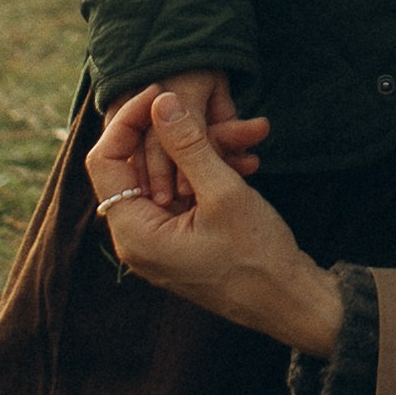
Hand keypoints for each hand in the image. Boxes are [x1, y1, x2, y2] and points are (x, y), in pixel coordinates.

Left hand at [85, 88, 342, 354]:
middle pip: (133, 166)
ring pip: (163, 177)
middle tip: (204, 107)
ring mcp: (157, 241)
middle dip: (172, 133)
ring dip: (197, 151)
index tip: (161, 92)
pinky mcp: (179, 240)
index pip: (105, 160)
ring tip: (244, 134)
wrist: (290, 302)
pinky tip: (243, 160)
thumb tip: (160, 101)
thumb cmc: (258, 257)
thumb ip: (188, 145)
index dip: (127, 120)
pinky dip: (205, 173)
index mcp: (135, 232)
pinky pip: (181, 194)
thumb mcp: (224, 193)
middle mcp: (136, 239)